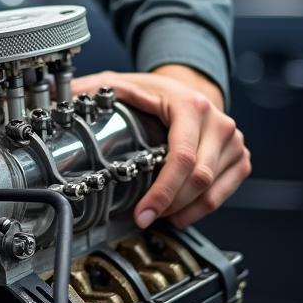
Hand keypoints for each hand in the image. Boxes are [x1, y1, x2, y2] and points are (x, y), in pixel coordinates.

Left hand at [71, 67, 250, 228]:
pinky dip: (202, 208)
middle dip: (168, 204)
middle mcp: (218, 124)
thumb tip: (62, 100)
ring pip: (212, 190)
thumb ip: (93, 90)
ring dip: (184, 210)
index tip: (143, 212)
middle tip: (143, 218)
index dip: (162, 191)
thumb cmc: (156, 90)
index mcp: (190, 106)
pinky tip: (179, 214)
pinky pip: (224, 192)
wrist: (191, 86)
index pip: (181, 158)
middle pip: (197, 179)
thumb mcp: (122, 84)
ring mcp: (233, 142)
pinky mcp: (239, 157)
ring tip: (158, 216)